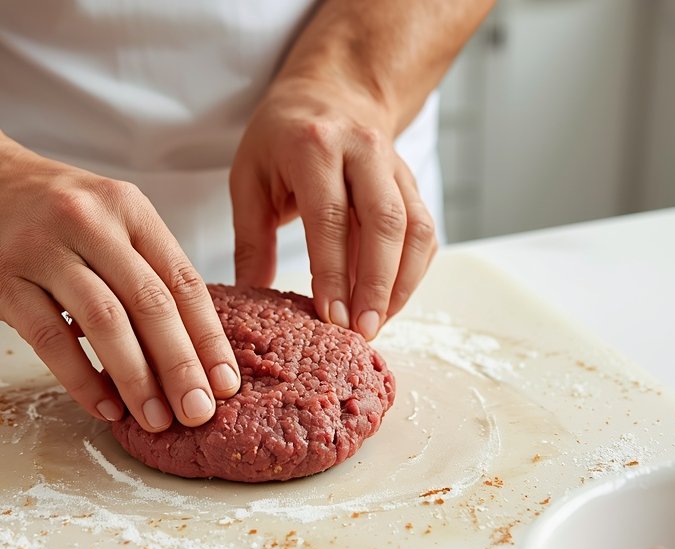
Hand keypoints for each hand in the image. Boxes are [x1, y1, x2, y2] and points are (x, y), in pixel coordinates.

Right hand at [0, 143, 240, 430]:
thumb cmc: (36, 205)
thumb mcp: (101, 214)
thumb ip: (140, 264)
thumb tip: (187, 343)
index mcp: (128, 208)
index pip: (183, 280)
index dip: (209, 337)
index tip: (227, 382)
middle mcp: (91, 221)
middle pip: (152, 304)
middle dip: (182, 366)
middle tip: (200, 412)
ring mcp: (43, 247)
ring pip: (106, 322)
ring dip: (137, 379)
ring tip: (157, 419)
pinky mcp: (1, 275)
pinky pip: (49, 338)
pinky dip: (82, 378)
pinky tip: (103, 406)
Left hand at [229, 76, 437, 339]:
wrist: (332, 90)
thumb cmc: (280, 138)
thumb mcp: (249, 178)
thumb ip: (251, 240)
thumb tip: (252, 299)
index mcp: (314, 146)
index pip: (330, 217)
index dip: (333, 272)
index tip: (331, 317)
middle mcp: (363, 150)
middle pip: (384, 223)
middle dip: (376, 285)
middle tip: (362, 331)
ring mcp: (395, 165)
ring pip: (414, 228)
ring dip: (401, 283)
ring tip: (379, 323)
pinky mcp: (411, 182)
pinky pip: (424, 230)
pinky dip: (413, 271)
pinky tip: (392, 301)